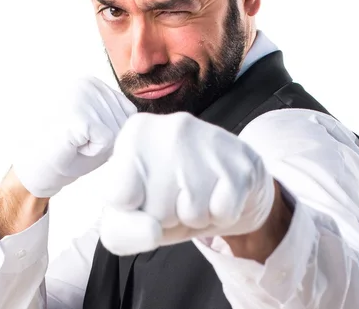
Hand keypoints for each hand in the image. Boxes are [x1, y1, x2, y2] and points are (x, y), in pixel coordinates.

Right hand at [12, 77, 136, 197]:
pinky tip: (72, 145)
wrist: (34, 168)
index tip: (84, 135)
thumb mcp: (98, 124)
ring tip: (74, 142)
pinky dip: (92, 152)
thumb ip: (117, 114)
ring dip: (99, 147)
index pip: (128, 111)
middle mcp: (88, 83)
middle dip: (107, 140)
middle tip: (77, 141)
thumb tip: (146, 118)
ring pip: (118, 132)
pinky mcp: (78, 114)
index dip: (111, 133)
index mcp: (93, 82)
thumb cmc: (67, 150)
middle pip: (125, 121)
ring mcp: (81, 96)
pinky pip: (107, 141)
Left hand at [99, 112, 274, 255]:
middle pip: (155, 209)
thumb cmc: (173, 196)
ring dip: (194, 216)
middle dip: (165, 216)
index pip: (117, 194)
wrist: (231, 183)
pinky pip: (223, 212)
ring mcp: (209, 138)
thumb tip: (151, 231)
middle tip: (176, 198)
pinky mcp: (241, 159)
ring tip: (199, 196)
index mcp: (135, 133)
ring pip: (191, 210)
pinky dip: (222, 215)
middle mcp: (170, 127)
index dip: (131, 211)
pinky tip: (220, 193)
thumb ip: (122, 229)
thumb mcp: (135, 213)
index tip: (140, 196)